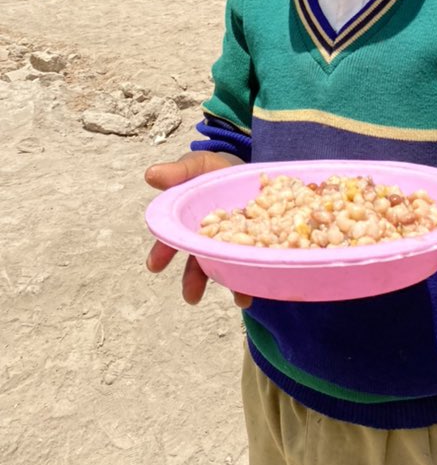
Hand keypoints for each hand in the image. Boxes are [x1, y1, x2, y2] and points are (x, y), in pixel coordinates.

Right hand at [145, 150, 251, 307]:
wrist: (248, 168)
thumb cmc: (215, 170)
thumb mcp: (198, 166)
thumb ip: (179, 172)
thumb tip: (151, 174)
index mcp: (188, 221)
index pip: (173, 239)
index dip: (163, 251)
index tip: (155, 265)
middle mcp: (208, 237)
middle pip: (198, 261)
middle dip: (193, 279)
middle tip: (192, 296)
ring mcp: (231, 242)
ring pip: (226, 266)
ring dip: (229, 284)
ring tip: (238, 298)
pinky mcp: (255, 242)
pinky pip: (252, 262)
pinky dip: (254, 278)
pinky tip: (257, 289)